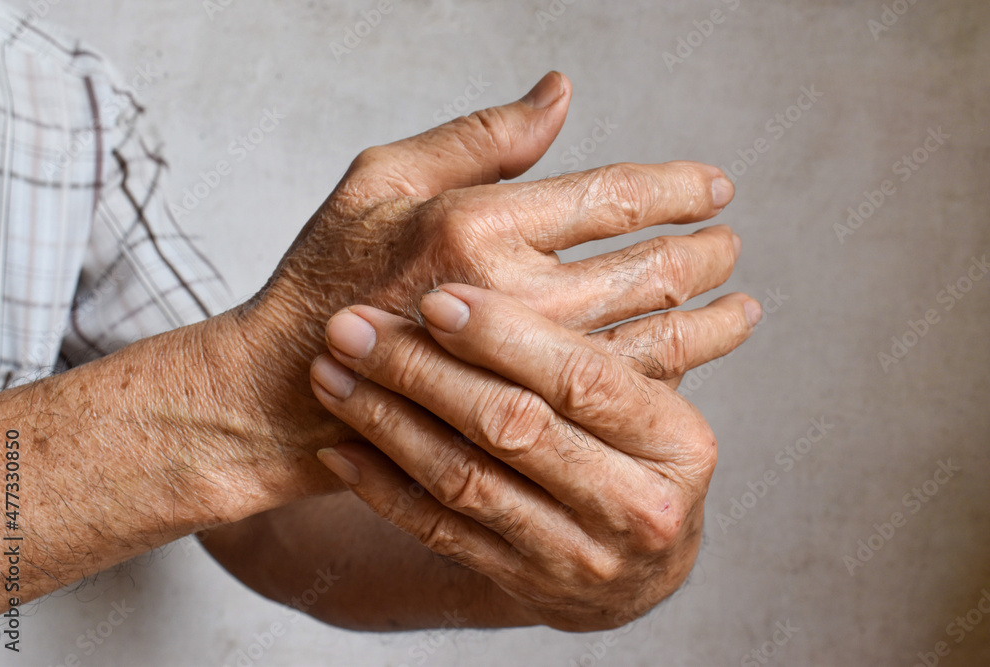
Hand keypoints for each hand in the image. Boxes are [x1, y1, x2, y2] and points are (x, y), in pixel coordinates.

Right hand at [229, 71, 755, 500]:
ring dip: (709, 325)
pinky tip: (688, 360)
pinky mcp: (519, 416)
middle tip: (730, 248)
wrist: (286, 388)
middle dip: (704, 257)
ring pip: (650, 344)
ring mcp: (520, 367)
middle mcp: (509, 298)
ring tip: (741, 309)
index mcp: (476, 226)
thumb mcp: (381, 177)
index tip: (715, 190)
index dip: (676, 189)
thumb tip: (562, 92)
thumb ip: (481, 135)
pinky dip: (662, 375)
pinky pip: (610, 398)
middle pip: (648, 273)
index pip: (611, 195)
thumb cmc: (326, 274)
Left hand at [308, 284, 723, 631]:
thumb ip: (617, 318)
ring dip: (388, 421)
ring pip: (465, 481)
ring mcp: (577, 556)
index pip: (584, 376)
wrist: (642, 571)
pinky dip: (383, 487)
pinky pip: (439, 533)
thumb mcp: (657, 390)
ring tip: (331, 372)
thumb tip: (540, 174)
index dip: (505, 334)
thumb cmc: (637, 450)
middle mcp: (636, 507)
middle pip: (515, 427)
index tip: (435, 297)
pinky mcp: (524, 587)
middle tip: (352, 326)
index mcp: (677, 441)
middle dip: (422, 371)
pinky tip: (341, 445)